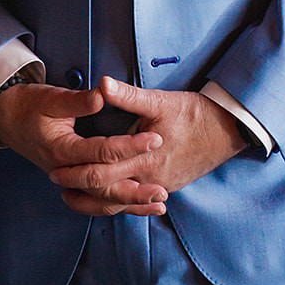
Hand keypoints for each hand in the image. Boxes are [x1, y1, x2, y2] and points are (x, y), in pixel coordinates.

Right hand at [0, 82, 167, 216]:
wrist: (7, 119)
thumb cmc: (30, 105)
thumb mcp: (52, 97)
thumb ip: (79, 100)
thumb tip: (104, 94)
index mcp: (62, 149)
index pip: (101, 152)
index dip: (129, 146)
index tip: (155, 138)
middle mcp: (66, 170)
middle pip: (104, 186)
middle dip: (134, 188)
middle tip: (162, 187)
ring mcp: (69, 180)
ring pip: (102, 199)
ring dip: (130, 203)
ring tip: (158, 203)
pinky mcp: (73, 182)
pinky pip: (97, 200)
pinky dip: (119, 205)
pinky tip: (140, 207)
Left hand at [49, 77, 245, 212]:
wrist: (228, 131)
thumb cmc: (193, 113)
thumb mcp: (159, 100)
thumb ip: (127, 96)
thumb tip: (101, 83)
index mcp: (146, 159)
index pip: (103, 172)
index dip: (78, 172)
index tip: (56, 169)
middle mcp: (152, 178)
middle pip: (109, 191)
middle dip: (81, 188)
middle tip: (57, 183)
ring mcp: (162, 185)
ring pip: (123, 200)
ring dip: (97, 200)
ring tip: (74, 198)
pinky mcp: (168, 185)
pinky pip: (139, 199)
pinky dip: (120, 201)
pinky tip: (109, 200)